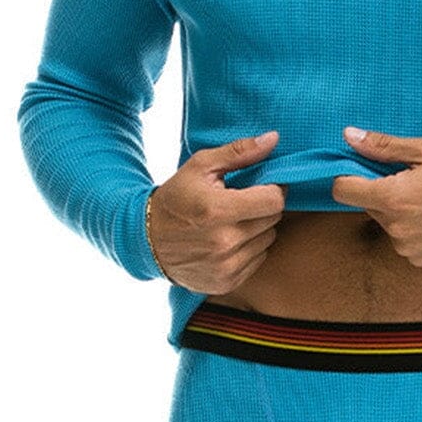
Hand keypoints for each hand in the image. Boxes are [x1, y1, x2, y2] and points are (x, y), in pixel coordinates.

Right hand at [148, 130, 285, 291]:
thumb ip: (239, 152)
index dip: (274, 189)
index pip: (274, 201)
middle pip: (273, 219)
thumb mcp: (201, 166)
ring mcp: (225, 266)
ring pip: (268, 240)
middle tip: (243, 201)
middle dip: (263, 207)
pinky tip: (229, 240)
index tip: (263, 185)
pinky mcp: (226, 282)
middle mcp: (223, 242)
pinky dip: (250, 248)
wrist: (147, 240)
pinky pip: (259, 260)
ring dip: (258, 228)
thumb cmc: (176, 197)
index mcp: (218, 210)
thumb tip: (274, 139)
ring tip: (233, 221)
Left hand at [331, 127, 421, 265]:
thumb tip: (349, 136)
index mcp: (392, 198)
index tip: (364, 170)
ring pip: (387, 223)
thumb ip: (384, 146)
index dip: (348, 177)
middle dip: (382, 191)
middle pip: (368, 205)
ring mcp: (407, 247)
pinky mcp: (420, 259)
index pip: (343, 191)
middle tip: (413, 180)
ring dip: (399, 211)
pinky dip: (413, 229)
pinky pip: (403, 240)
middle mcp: (394, 228)